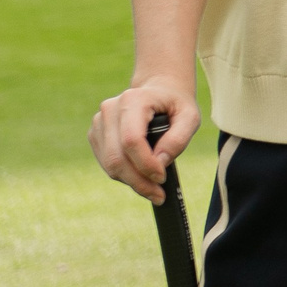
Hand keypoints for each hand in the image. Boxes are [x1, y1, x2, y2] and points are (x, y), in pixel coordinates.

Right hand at [90, 75, 199, 203]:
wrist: (159, 91)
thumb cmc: (176, 105)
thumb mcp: (190, 117)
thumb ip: (178, 139)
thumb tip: (160, 163)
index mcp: (133, 100)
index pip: (132, 140)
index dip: (145, 164)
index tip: (162, 178)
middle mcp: (110, 109)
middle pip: (117, 157)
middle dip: (138, 181)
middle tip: (158, 195)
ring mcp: (99, 122)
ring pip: (109, 164)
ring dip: (131, 181)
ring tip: (153, 189)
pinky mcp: (96, 135)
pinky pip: (107, 163)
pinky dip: (124, 175)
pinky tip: (141, 177)